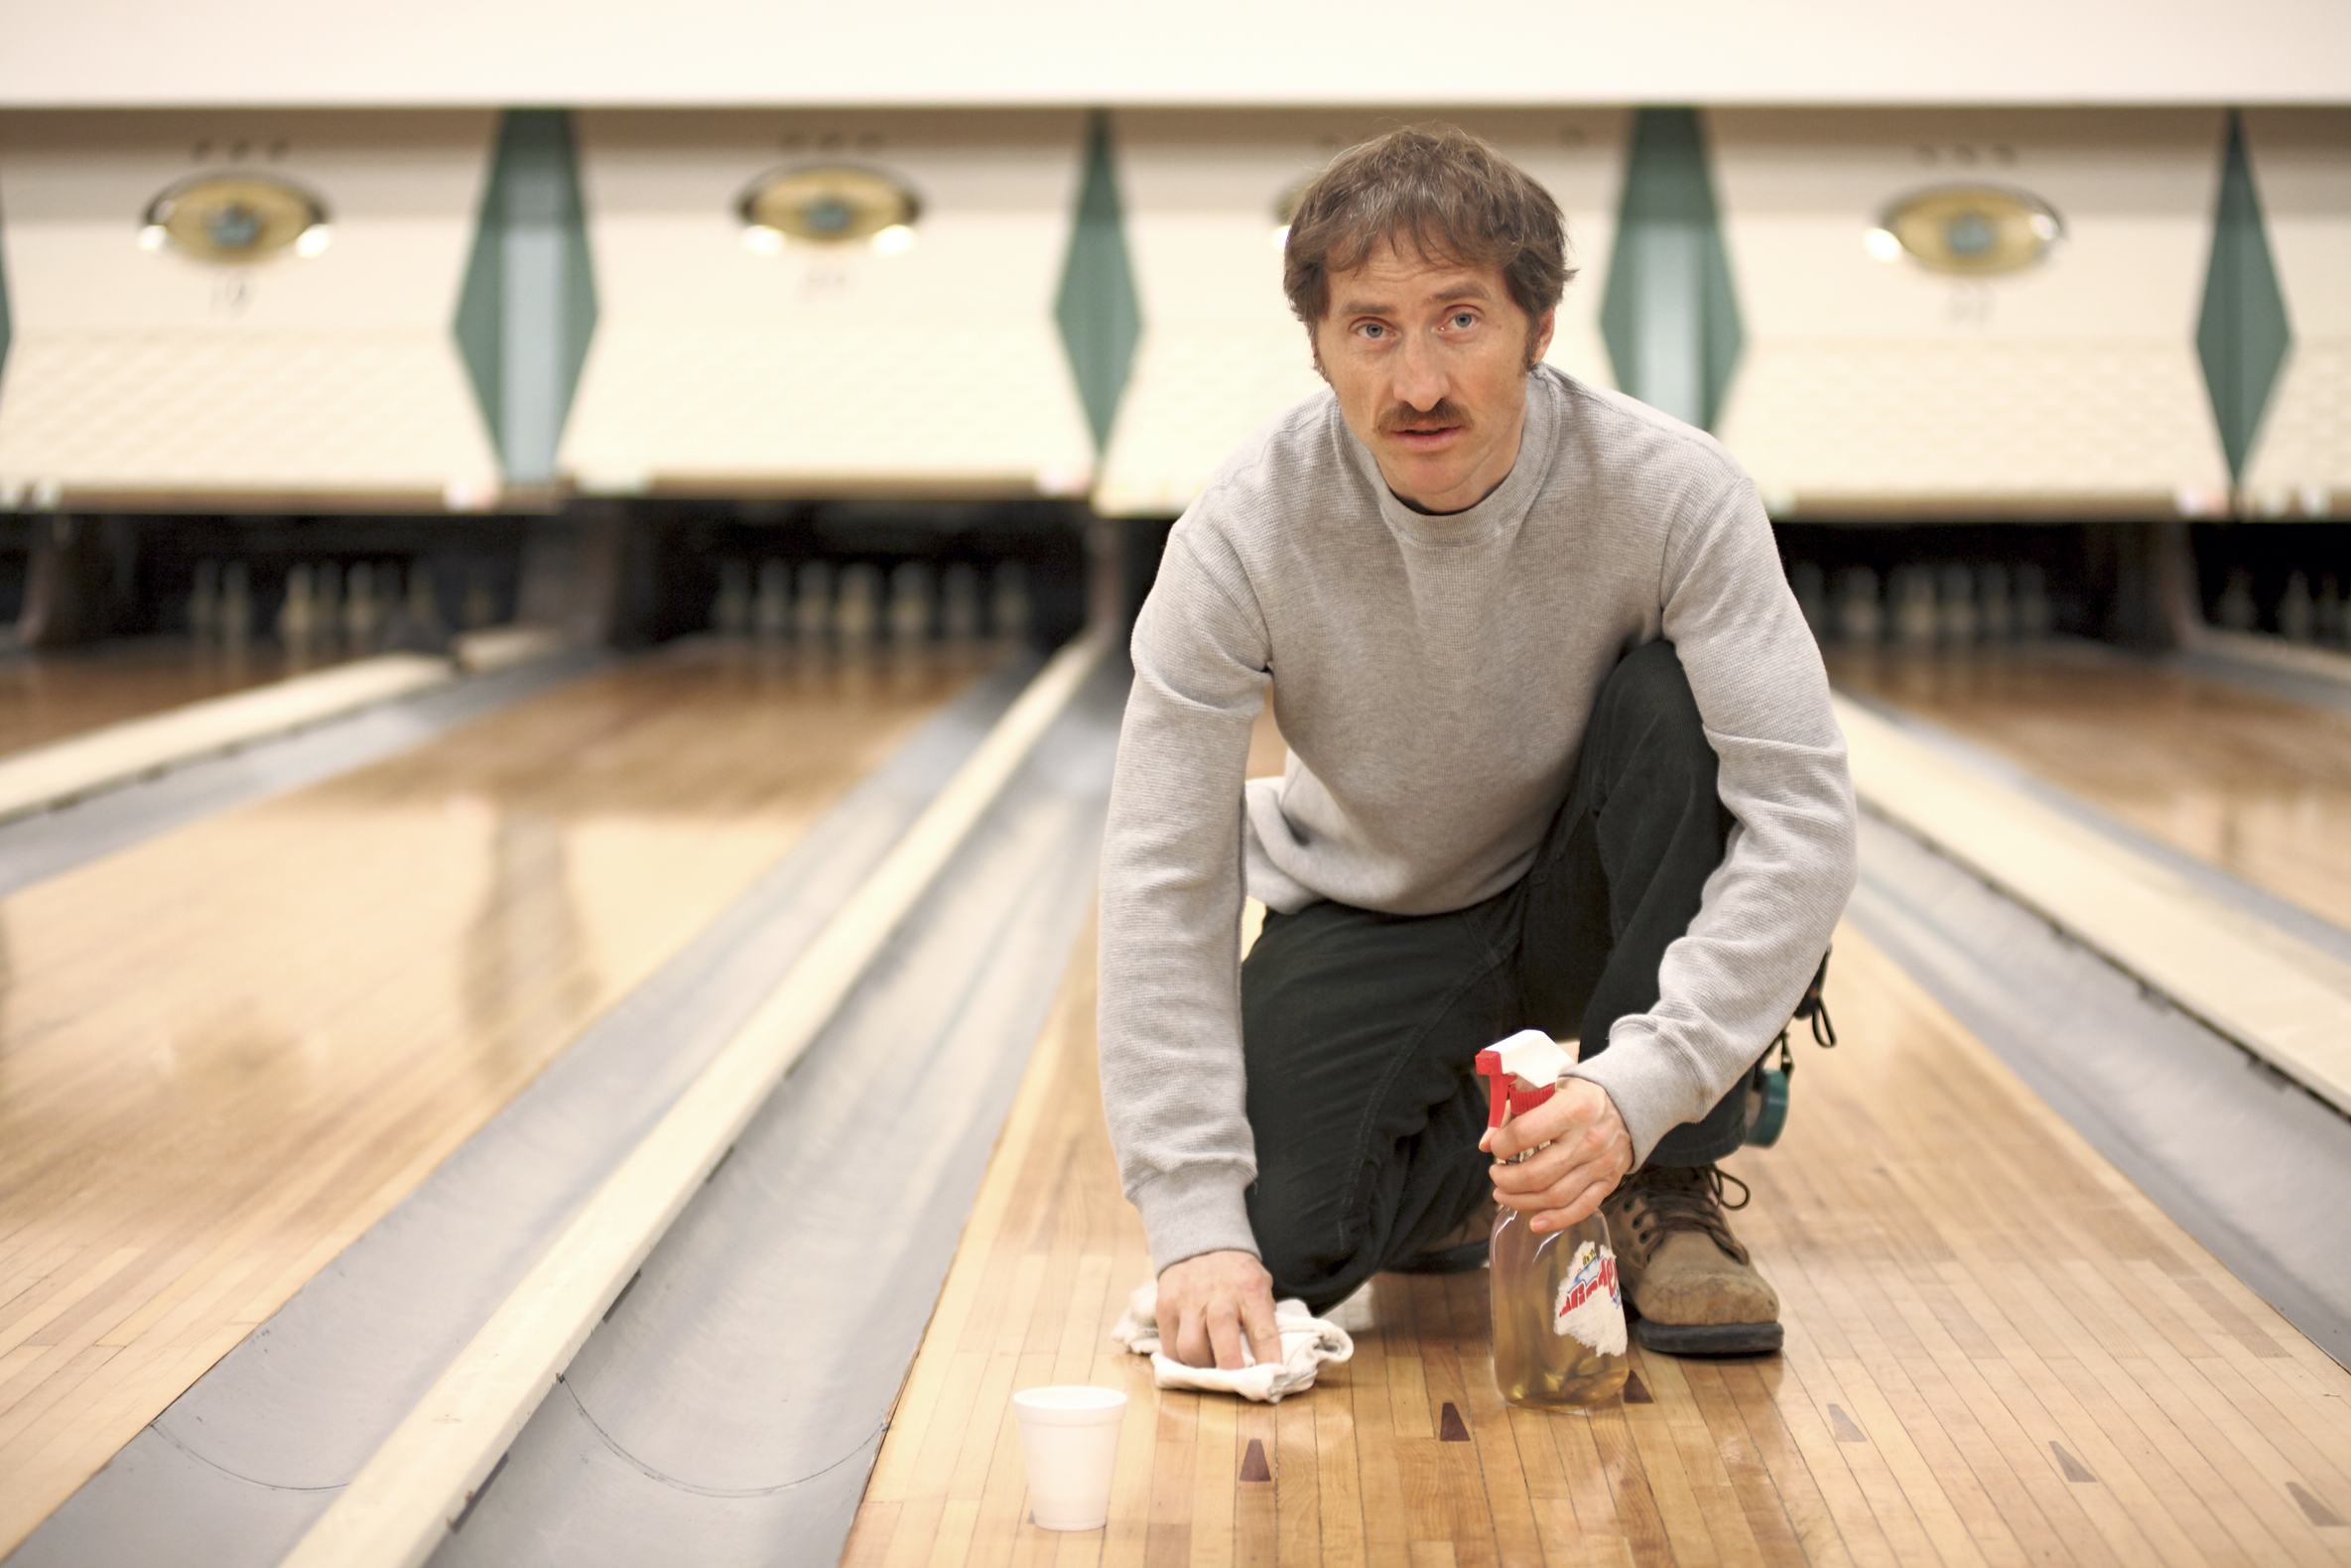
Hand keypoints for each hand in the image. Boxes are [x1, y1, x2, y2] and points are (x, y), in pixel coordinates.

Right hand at [1156, 1249, 1281, 1369]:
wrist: (1199, 1240)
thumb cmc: (1236, 1274)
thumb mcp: (1260, 1284)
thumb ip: (1263, 1316)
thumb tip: (1268, 1359)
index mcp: (1250, 1290)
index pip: (1263, 1331)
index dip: (1269, 1360)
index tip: (1274, 1379)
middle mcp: (1218, 1296)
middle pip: (1223, 1342)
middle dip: (1231, 1370)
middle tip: (1237, 1384)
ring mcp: (1188, 1301)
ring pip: (1190, 1349)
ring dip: (1203, 1368)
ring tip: (1211, 1368)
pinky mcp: (1165, 1307)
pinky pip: (1169, 1347)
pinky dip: (1181, 1361)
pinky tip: (1192, 1358)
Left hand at [1481, 1077, 1632, 1234]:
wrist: (1627, 1104)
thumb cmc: (1579, 1097)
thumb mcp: (1547, 1089)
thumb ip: (1513, 1112)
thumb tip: (1486, 1144)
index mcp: (1571, 1109)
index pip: (1523, 1135)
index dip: (1501, 1145)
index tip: (1495, 1148)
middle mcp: (1587, 1140)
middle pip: (1537, 1174)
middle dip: (1507, 1180)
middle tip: (1496, 1175)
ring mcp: (1600, 1165)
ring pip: (1556, 1196)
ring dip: (1522, 1201)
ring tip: (1504, 1195)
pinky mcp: (1609, 1183)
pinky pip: (1581, 1208)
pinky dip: (1556, 1220)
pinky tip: (1535, 1222)